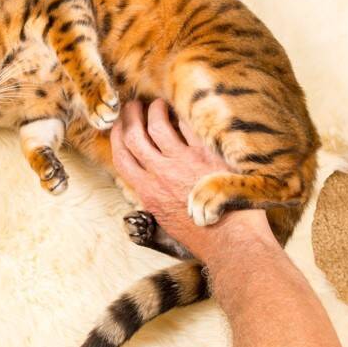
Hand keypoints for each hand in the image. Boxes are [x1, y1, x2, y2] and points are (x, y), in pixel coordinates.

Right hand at [110, 99, 273, 260]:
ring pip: (158, 125)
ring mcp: (183, 162)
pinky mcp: (206, 155)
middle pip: (134, 136)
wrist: (231, 242)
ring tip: (158, 104)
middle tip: (134, 106)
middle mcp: (161, 174)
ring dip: (154, 110)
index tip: (118, 126)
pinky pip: (188, 127)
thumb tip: (148, 187)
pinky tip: (184, 111)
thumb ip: (153, 201)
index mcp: (148, 192)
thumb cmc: (202, 236)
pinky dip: (182, 116)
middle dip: (130, 116)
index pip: (122, 158)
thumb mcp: (165, 222)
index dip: (116, 137)